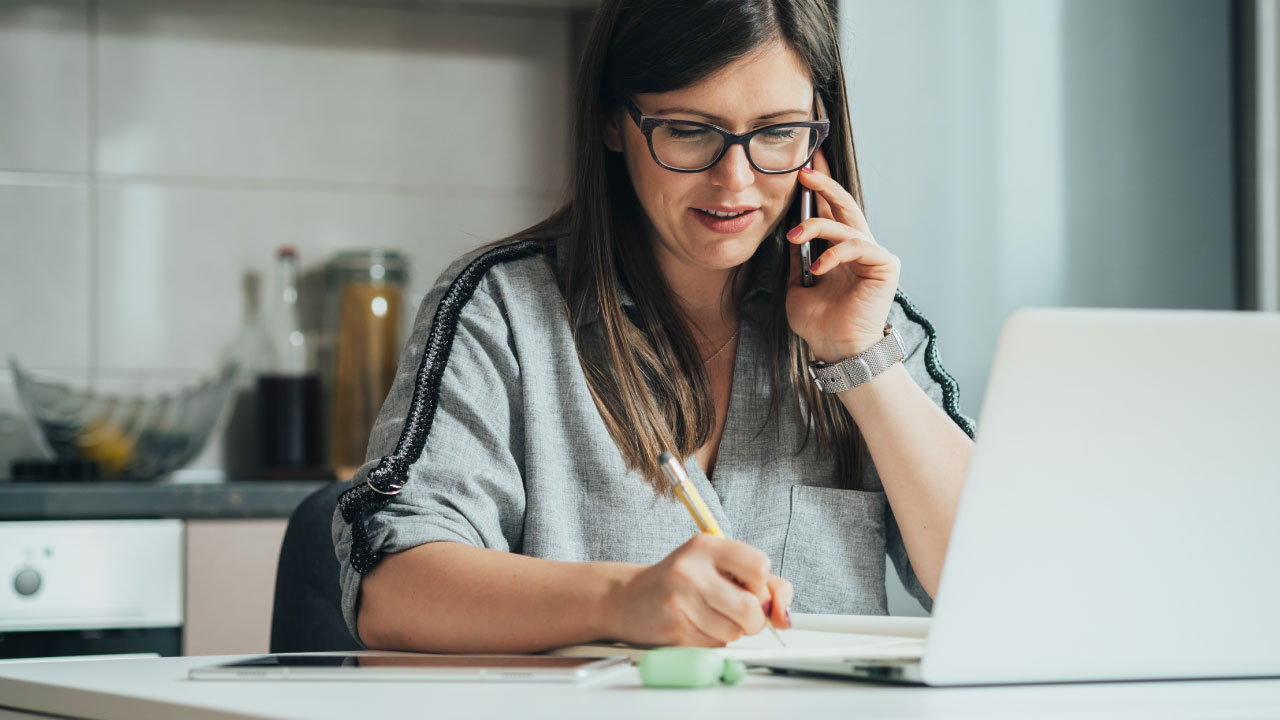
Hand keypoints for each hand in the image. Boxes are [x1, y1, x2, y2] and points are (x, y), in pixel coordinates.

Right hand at [605, 534, 793, 646]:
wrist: (628, 599)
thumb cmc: (681, 583)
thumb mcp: (720, 569)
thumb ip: (764, 586)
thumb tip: (784, 616)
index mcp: (707, 545)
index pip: (760, 566)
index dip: (762, 587)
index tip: (750, 590)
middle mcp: (692, 568)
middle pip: (751, 608)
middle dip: (751, 620)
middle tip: (735, 613)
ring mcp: (680, 599)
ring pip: (734, 633)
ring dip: (729, 633)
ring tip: (707, 617)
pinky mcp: (673, 628)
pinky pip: (713, 647)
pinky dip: (710, 644)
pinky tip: (692, 628)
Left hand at [785, 149, 901, 362]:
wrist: (837, 349)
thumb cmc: (820, 323)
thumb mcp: (798, 285)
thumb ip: (799, 257)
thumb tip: (792, 232)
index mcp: (840, 251)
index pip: (831, 212)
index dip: (820, 188)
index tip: (804, 165)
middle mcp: (860, 248)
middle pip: (844, 206)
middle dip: (824, 185)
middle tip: (804, 170)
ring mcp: (874, 255)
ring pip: (846, 225)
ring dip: (817, 226)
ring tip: (795, 236)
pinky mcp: (884, 265)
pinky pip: (857, 246)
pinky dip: (834, 253)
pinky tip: (817, 268)